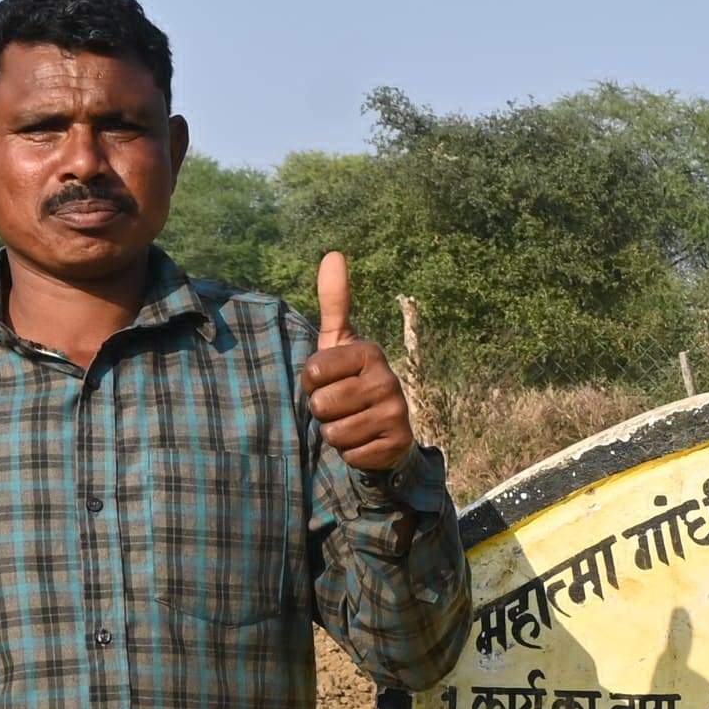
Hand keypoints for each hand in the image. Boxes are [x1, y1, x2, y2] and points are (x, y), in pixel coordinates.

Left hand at [304, 252, 418, 476]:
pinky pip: (351, 454)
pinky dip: (351, 453)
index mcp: (369, 352)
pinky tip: (364, 441)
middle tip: (341, 406)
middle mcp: (388, 380)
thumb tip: (333, 253)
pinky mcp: (397, 443)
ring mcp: (396, 413)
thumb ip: (334, 301)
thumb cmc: (350, 381)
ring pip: (334, 433)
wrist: (385, 430)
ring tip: (351, 423)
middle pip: (322, 405)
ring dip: (335, 434)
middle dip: (323, 411)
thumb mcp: (338, 343)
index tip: (329, 380)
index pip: (313, 371)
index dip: (311, 382)